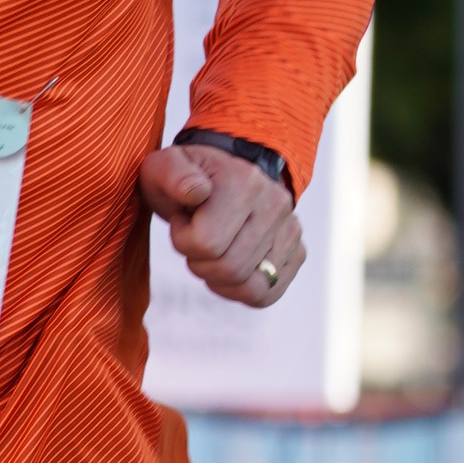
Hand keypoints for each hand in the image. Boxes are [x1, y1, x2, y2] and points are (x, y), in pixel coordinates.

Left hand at [140, 142, 302, 306]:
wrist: (220, 177)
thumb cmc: (185, 179)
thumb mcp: (166, 167)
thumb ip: (174, 175)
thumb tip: (196, 191)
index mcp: (245, 182)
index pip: (207, 244)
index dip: (182, 240)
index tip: (183, 220)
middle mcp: (276, 204)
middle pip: (230, 269)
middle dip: (199, 263)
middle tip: (194, 241)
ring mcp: (291, 230)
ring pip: (251, 288)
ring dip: (219, 279)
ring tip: (212, 253)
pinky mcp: (297, 252)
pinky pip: (268, 294)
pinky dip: (240, 291)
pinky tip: (227, 272)